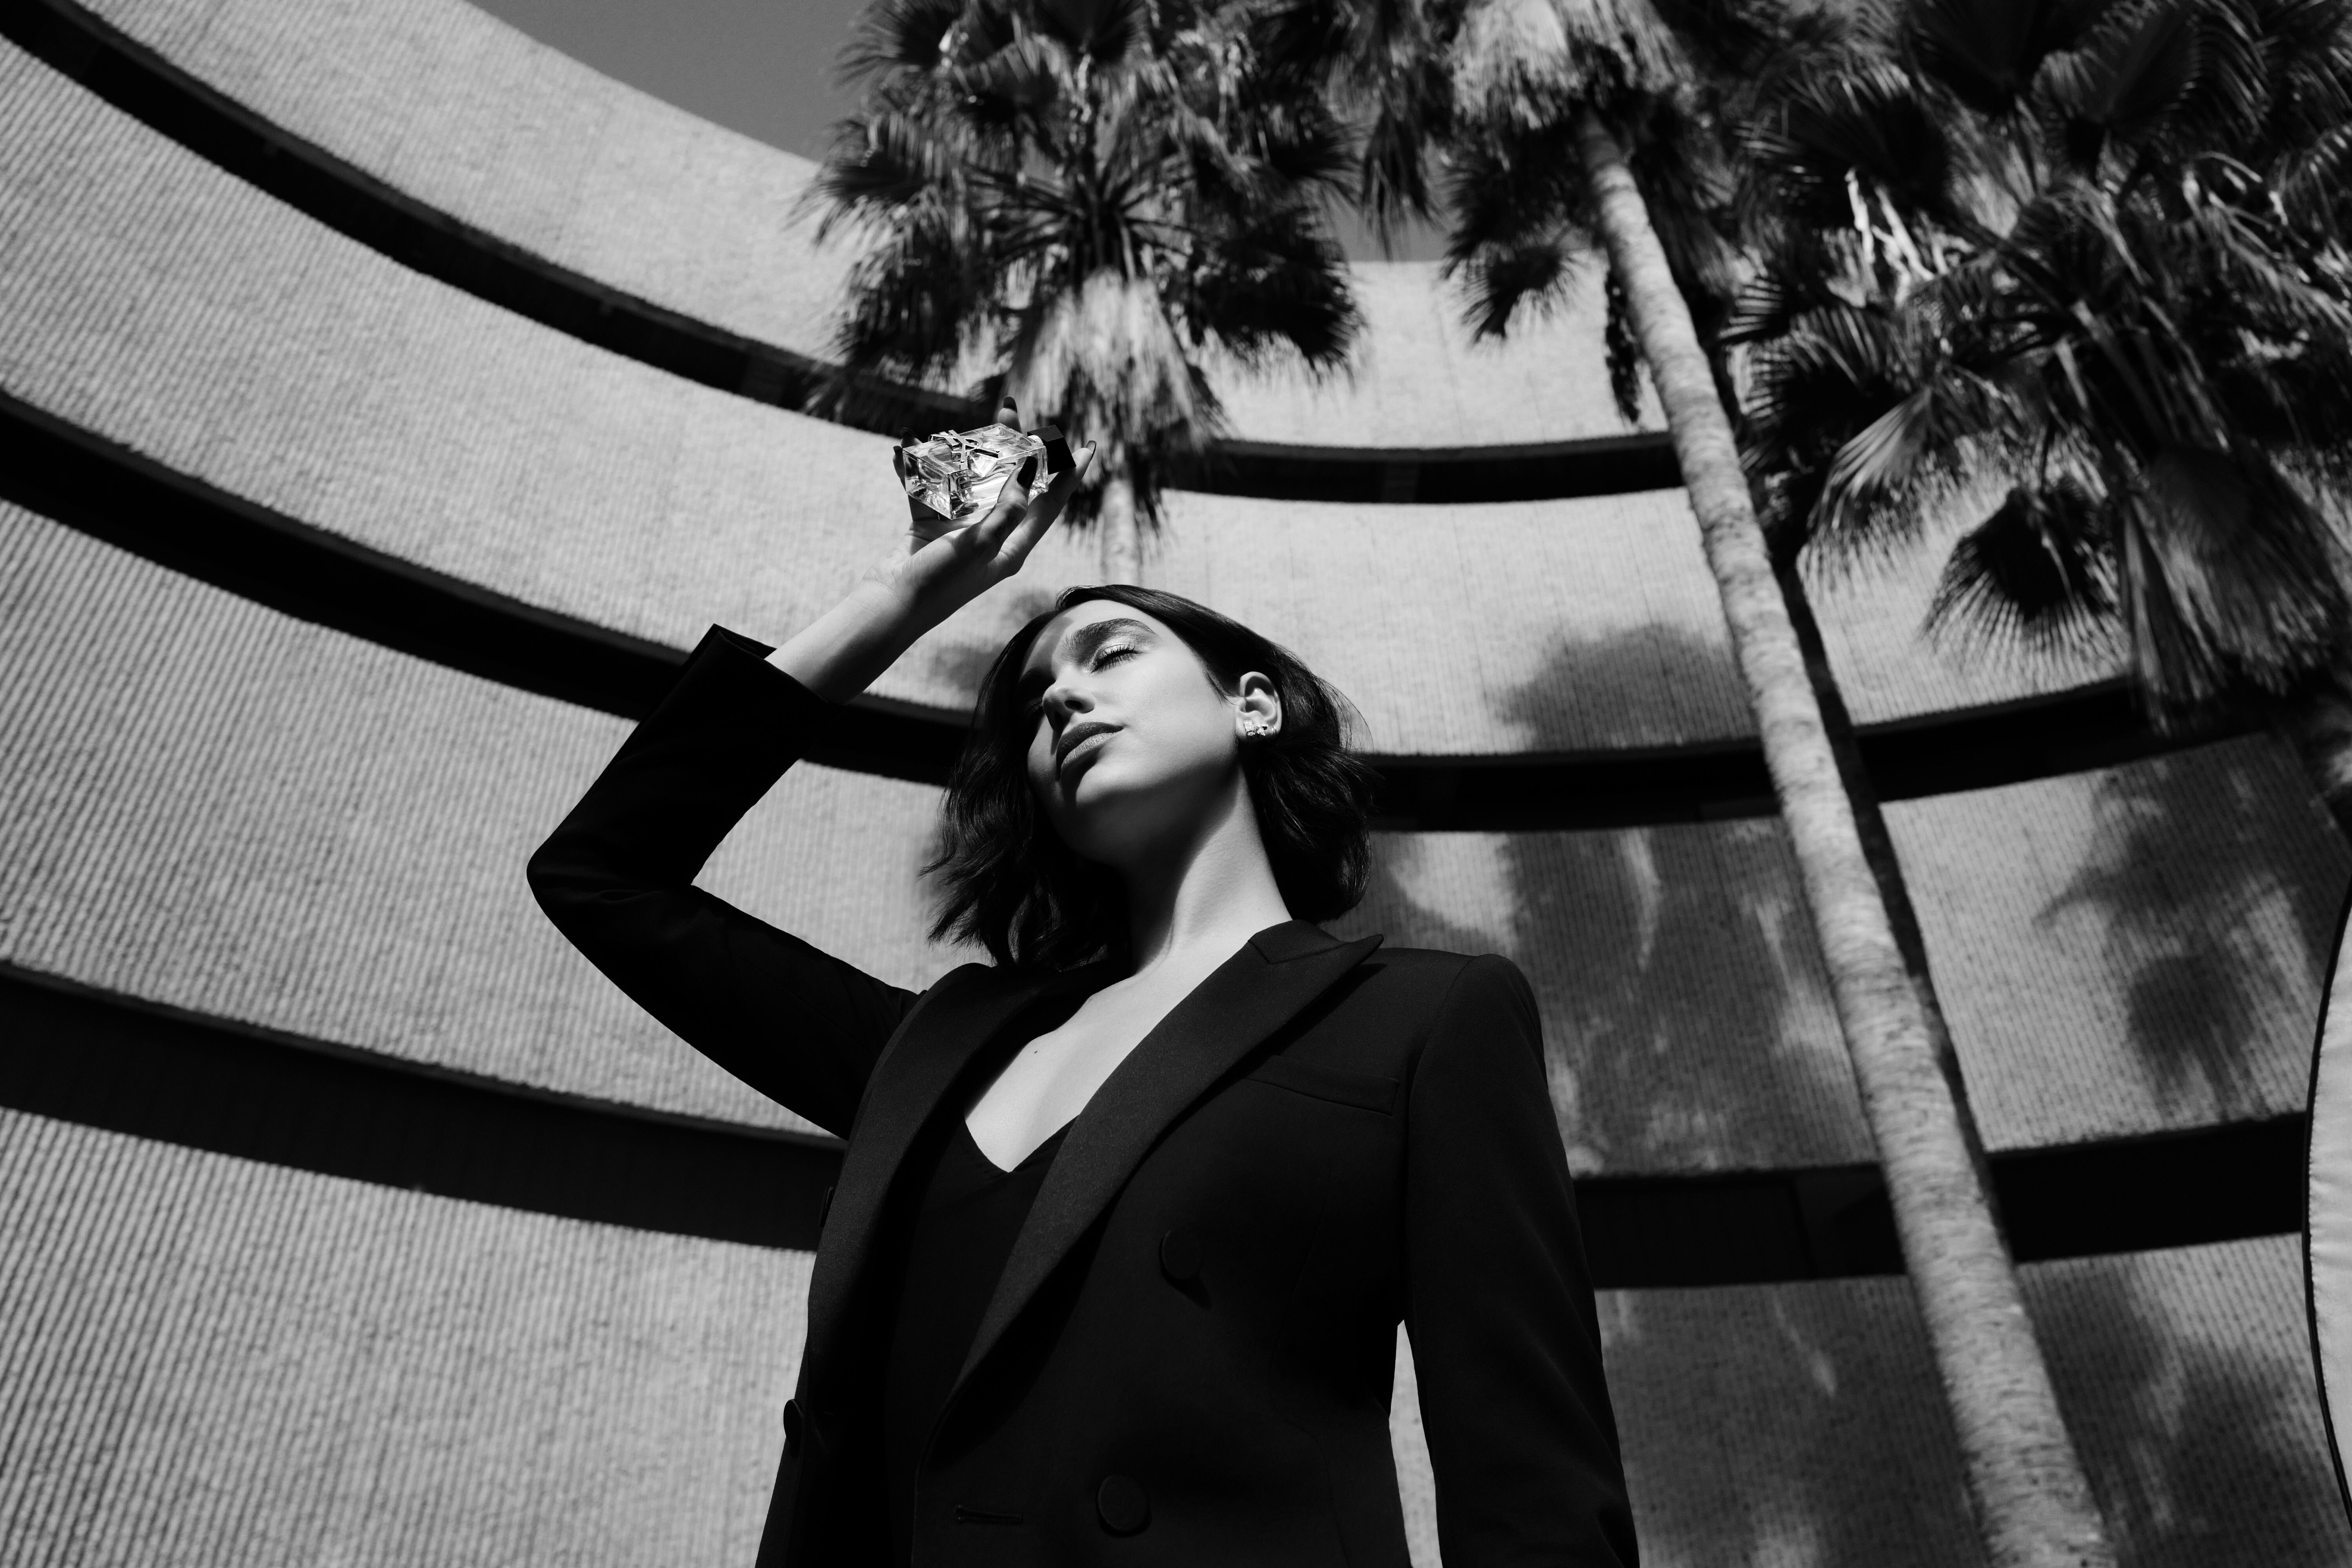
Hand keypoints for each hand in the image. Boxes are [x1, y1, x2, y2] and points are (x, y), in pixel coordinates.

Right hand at [876, 397, 1096, 615]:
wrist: (891, 606)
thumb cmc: (941, 584)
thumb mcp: (981, 547)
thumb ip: (1008, 510)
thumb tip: (1028, 472)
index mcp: (1013, 546)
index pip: (1051, 504)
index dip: (1070, 475)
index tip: (1087, 446)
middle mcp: (992, 535)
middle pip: (1011, 483)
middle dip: (1012, 446)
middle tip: (1011, 410)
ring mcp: (961, 529)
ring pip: (969, 479)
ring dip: (963, 451)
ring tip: (958, 424)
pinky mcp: (932, 524)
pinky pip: (928, 487)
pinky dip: (916, 468)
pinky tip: (904, 447)